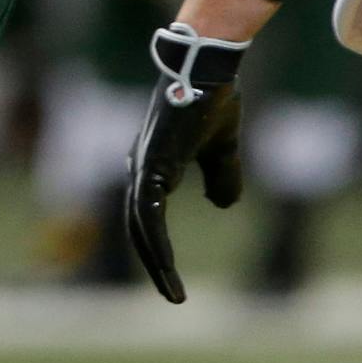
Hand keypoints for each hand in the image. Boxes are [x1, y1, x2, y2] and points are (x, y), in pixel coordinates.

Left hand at [125, 23, 249, 304]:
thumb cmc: (213, 98)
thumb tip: (221, 204)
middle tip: (173, 295)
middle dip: (154, 262)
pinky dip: (155, 241)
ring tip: (172, 292)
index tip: (172, 277)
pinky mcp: (151, 164)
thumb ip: (221, 175)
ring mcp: (143, 165)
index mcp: (156, 165)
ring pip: (140, 226)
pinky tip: (165, 264)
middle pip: (138, 227)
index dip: (158, 247)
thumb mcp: (223, 147)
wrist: (209, 67)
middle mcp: (142, 167)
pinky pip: (147, 213)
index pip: (147, 216)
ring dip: (155, 261)